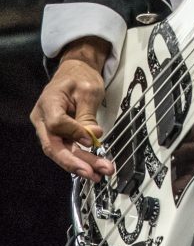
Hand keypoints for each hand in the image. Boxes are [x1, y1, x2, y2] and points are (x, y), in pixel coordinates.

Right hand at [30, 37, 113, 180]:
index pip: (56, 123)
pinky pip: (66, 149)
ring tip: (99, 174)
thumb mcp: (88, 91)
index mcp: (48, 102)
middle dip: (75, 162)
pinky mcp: (57, 135)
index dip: (73, 133)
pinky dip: (80, 159)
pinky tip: (94, 168)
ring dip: (81, 164)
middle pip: (54, 146)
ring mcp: (47, 129)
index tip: (92, 138)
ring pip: (61, 152)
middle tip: (94, 173)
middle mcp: (42, 119)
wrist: (77, 71)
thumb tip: (92, 137)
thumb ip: (87, 115)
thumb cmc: (81, 77)